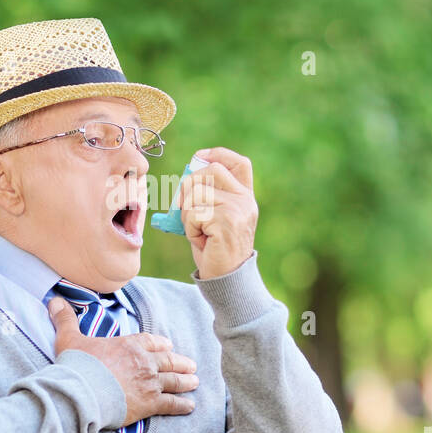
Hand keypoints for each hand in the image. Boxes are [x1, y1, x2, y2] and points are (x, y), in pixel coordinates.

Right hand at [47, 298, 199, 423]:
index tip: (168, 346)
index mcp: (129, 345)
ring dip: (185, 381)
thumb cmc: (76, 365)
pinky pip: (171, 404)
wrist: (82, 392)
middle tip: (191, 365)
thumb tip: (54, 300)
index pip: (150, 342)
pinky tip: (190, 406)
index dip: (160, 345)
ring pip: (173, 381)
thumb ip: (65, 320)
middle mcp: (144, 362)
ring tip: (195, 382)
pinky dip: (182, 405)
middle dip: (180, 363)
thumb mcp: (69, 338)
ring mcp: (149, 383)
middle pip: (167, 361)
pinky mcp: (149, 404)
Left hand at [178, 147, 257, 279]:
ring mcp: (238, 210)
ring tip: (197, 230)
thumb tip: (186, 178)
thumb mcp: (212, 217)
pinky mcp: (227, 221)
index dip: (219, 154)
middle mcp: (245, 200)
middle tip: (186, 208)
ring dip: (188, 213)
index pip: (239, 163)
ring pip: (198, 193)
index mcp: (245, 197)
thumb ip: (206, 196)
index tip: (200, 156)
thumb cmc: (215, 248)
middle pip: (211, 171)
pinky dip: (190, 227)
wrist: (226, 278)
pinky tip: (201, 239)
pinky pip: (195, 213)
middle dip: (190, 185)